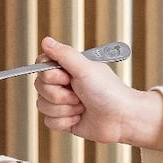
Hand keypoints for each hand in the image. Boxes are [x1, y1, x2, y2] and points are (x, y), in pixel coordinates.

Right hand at [35, 36, 162, 149]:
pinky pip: (49, 122)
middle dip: (59, 95)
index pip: (41, 67)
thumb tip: (46, 40)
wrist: (122, 119)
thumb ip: (64, 54)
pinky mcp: (65, 121)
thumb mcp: (85, 68)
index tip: (66, 77)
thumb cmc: (109, 92)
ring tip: (82, 107)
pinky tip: (80, 118)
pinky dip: (66, 121)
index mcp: (68, 68)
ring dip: (65, 109)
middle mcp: (64, 84)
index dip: (50, 75)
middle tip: (79, 94)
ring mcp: (63, 103)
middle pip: (40, 88)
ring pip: (42, 106)